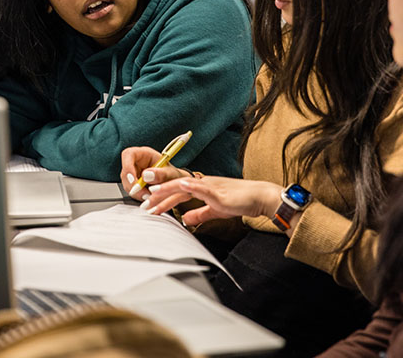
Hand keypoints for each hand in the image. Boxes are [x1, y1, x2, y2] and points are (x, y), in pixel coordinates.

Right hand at [120, 146, 189, 201]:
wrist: (174, 184)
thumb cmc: (173, 175)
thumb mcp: (170, 174)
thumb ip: (160, 174)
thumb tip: (146, 175)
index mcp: (144, 154)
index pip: (129, 154)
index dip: (127, 166)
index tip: (133, 179)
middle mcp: (136, 162)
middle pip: (125, 172)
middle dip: (133, 185)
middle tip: (145, 194)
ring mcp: (133, 173)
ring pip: (127, 183)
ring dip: (137, 192)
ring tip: (150, 195)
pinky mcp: (133, 183)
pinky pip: (131, 190)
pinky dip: (138, 195)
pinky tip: (148, 196)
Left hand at [144, 177, 282, 227]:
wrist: (259, 198)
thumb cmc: (240, 201)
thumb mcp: (215, 210)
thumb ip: (200, 213)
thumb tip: (185, 218)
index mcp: (201, 187)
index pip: (177, 191)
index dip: (162, 197)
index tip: (148, 206)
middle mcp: (203, 183)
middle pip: (176, 186)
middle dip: (158, 193)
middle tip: (143, 202)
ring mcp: (210, 186)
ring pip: (184, 185)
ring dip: (167, 189)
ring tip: (153, 193)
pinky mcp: (219, 192)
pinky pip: (202, 188)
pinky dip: (190, 186)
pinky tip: (180, 185)